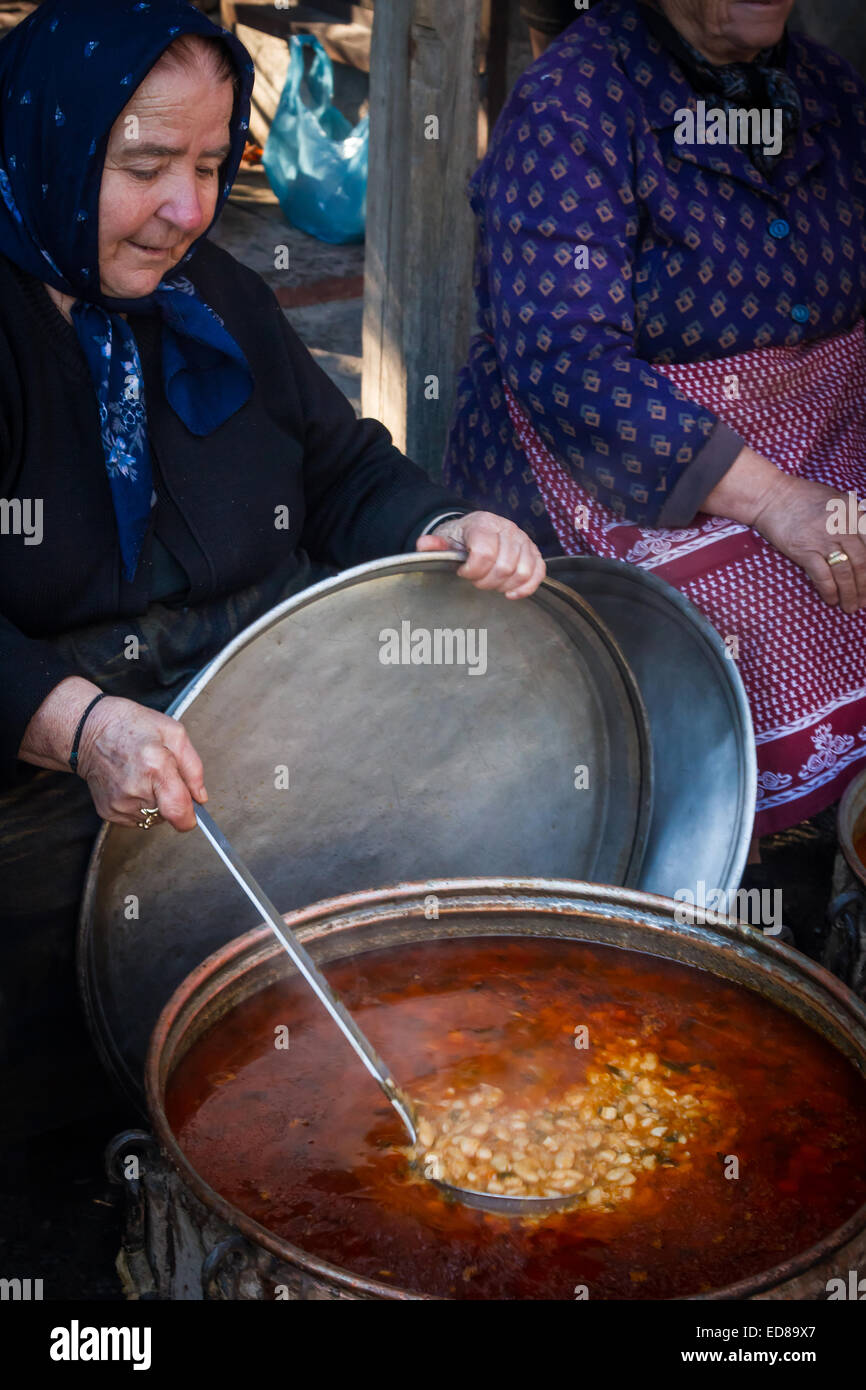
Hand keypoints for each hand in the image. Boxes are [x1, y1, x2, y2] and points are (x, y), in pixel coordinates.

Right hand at [76, 695, 207, 829]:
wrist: (89, 730)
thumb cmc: (132, 726)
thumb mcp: (174, 733)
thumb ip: (193, 768)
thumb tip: (199, 797)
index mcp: (156, 767)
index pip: (178, 812)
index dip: (190, 816)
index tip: (191, 810)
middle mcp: (136, 789)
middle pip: (168, 815)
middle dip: (172, 799)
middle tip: (160, 776)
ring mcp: (119, 803)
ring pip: (153, 818)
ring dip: (155, 803)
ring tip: (143, 777)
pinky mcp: (108, 812)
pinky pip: (136, 819)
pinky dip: (139, 805)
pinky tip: (131, 784)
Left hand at [415, 511, 545, 598]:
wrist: (476, 530)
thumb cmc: (460, 538)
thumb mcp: (444, 540)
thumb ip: (435, 544)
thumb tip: (424, 545)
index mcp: (483, 524)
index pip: (485, 553)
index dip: (473, 571)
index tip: (463, 573)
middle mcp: (507, 529)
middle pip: (505, 566)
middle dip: (487, 581)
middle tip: (476, 581)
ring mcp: (523, 540)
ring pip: (523, 571)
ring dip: (505, 585)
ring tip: (491, 583)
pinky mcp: (534, 552)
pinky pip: (539, 572)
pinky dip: (526, 587)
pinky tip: (511, 593)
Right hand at [702, 449, 865, 613]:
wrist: (771, 497)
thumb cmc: (801, 497)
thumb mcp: (836, 500)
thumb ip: (853, 517)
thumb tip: (863, 541)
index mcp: (853, 512)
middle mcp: (843, 526)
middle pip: (862, 562)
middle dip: (864, 586)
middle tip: (864, 601)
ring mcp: (823, 539)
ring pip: (845, 572)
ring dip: (850, 593)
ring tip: (850, 607)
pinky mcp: (804, 550)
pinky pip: (823, 576)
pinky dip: (829, 591)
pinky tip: (832, 600)